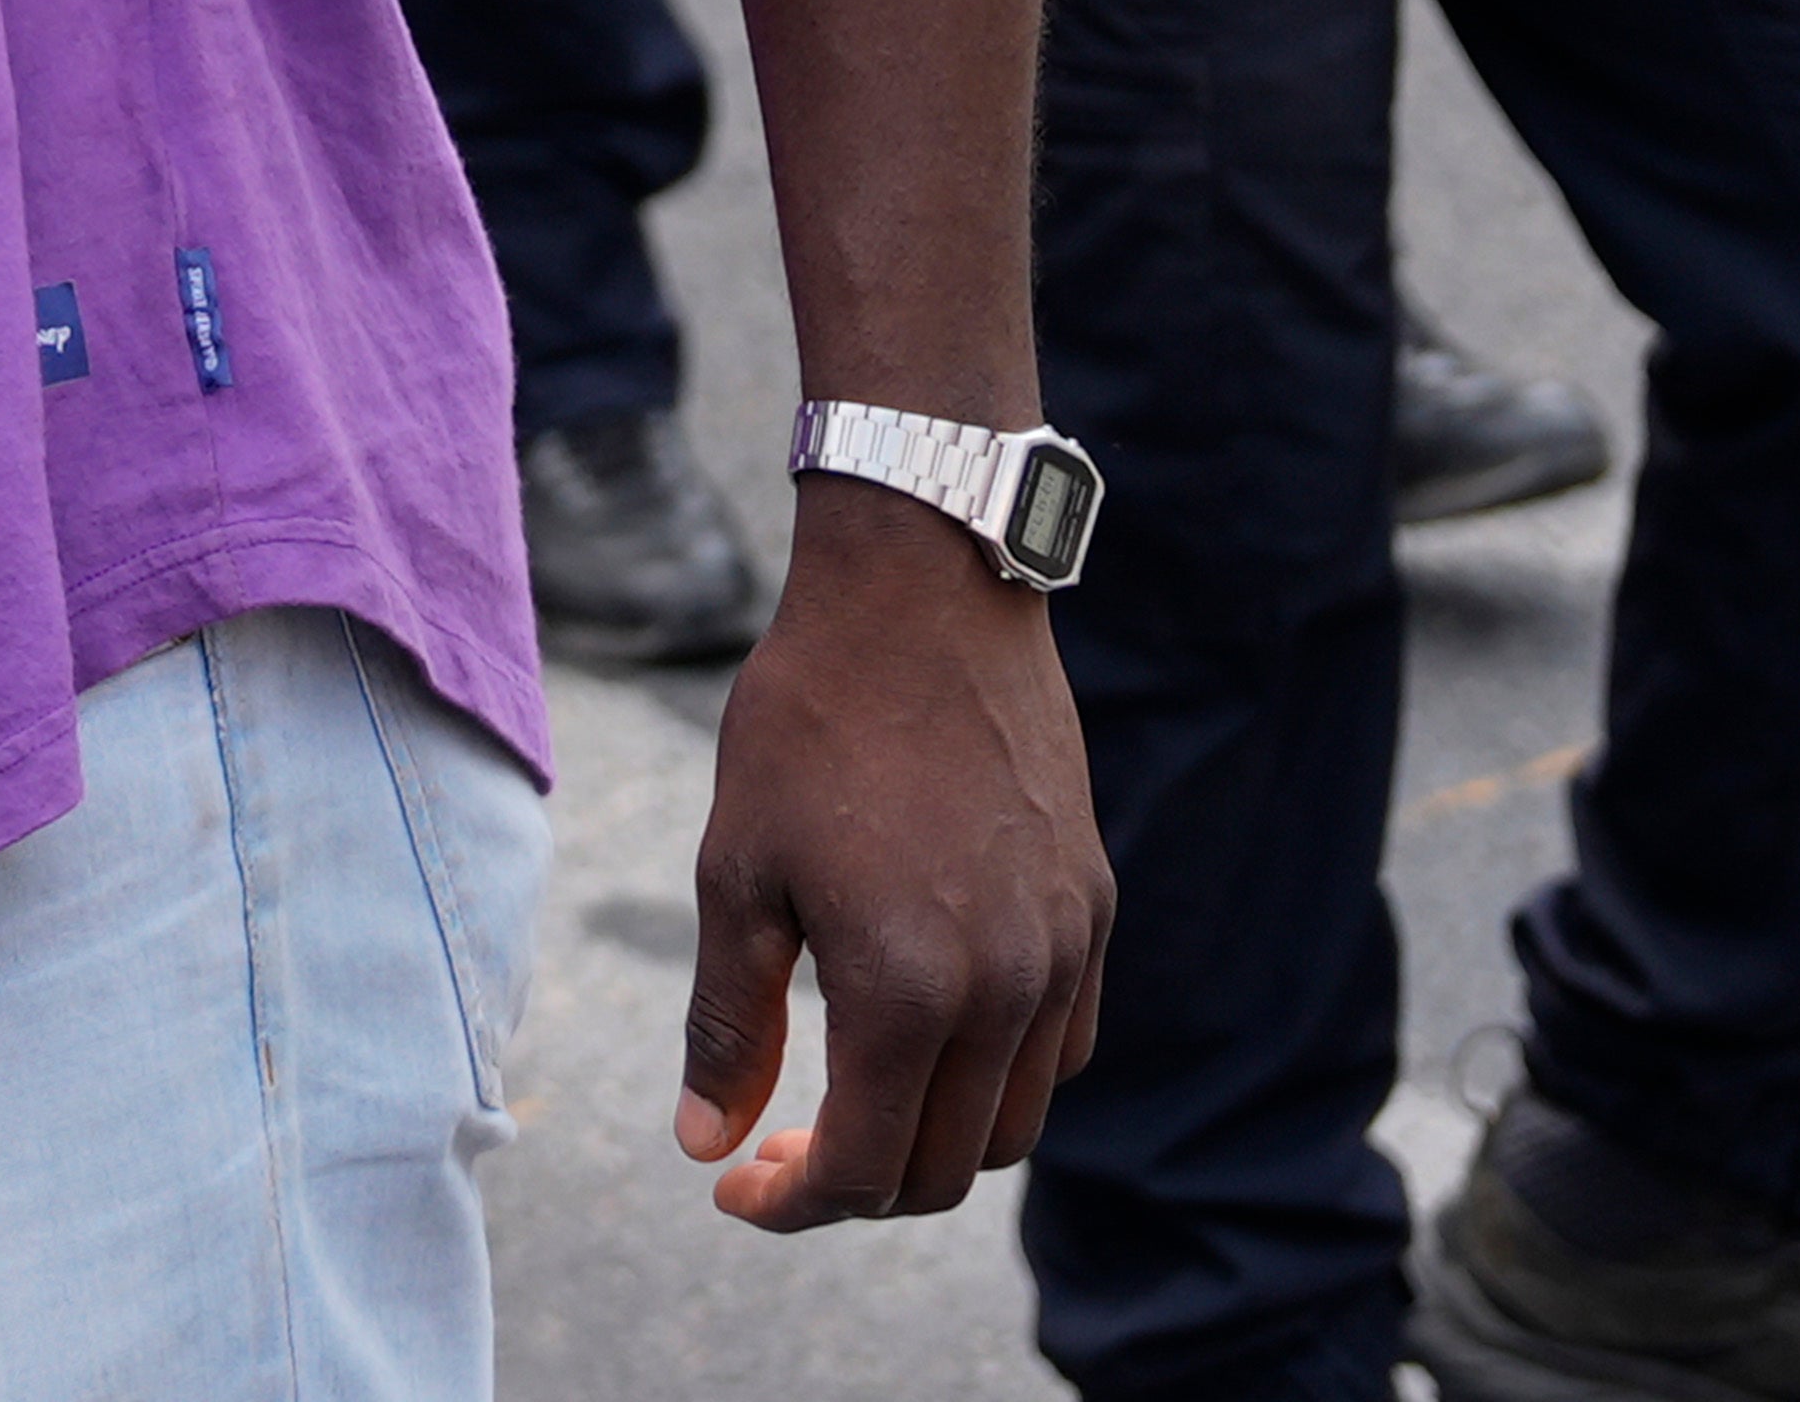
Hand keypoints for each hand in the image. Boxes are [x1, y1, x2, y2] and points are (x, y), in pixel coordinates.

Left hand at [679, 488, 1110, 1226]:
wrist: (922, 596)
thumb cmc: (808, 723)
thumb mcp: (735, 870)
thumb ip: (727, 1023)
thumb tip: (707, 1144)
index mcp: (908, 991)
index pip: (865, 1169)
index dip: (792, 1203)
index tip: (733, 1190)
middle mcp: (1007, 991)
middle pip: (946, 1167)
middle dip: (857, 1186)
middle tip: (777, 1150)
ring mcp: (1065, 953)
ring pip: (1015, 1121)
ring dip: (932, 1139)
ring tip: (848, 1098)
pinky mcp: (1092, 911)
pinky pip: (1064, 1047)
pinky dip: (1000, 1079)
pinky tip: (929, 1034)